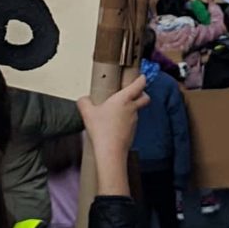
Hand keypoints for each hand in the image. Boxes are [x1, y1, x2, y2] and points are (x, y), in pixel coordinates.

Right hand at [77, 69, 150, 200]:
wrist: (110, 151)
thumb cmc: (102, 130)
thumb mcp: (87, 113)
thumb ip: (84, 102)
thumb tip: (83, 100)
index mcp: (124, 99)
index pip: (139, 84)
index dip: (141, 78)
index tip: (140, 76)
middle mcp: (132, 108)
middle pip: (145, 97)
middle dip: (142, 93)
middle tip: (134, 92)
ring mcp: (134, 120)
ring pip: (137, 110)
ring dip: (131, 108)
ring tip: (117, 110)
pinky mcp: (133, 131)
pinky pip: (131, 121)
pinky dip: (126, 119)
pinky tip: (115, 123)